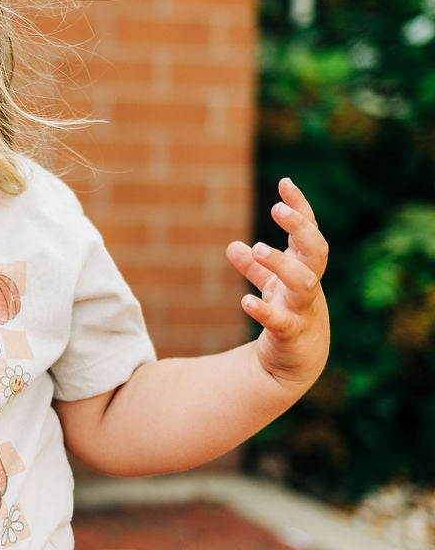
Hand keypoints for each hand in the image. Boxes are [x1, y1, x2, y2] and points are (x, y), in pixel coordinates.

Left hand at [226, 177, 329, 392]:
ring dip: (282, 265)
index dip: (301, 208)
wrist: (295, 366)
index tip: (285, 183)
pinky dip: (264, 311)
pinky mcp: (291, 337)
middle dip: (300, 228)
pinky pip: (281, 322)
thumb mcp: (273, 290)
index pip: (310, 233)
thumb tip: (232, 246)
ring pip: (304, 283)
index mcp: (306, 270)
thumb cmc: (290, 318)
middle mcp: (309, 286)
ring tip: (257, 249)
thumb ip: (255, 268)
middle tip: (276, 210)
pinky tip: (245, 301)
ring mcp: (304, 311)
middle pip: (316, 251)